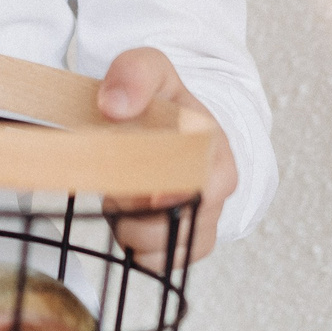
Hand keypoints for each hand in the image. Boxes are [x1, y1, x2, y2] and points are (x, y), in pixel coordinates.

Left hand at [95, 47, 237, 271]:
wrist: (170, 123)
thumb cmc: (164, 100)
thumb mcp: (149, 68)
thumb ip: (134, 75)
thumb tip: (114, 106)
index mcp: (216, 152)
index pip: (207, 187)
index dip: (171, 192)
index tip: (143, 189)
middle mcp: (218, 192)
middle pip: (174, 223)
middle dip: (134, 206)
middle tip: (118, 179)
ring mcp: (204, 222)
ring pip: (160, 247)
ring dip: (129, 225)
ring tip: (122, 193)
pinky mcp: (186, 244)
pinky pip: (154, 262)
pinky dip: (132, 243)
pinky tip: (128, 214)